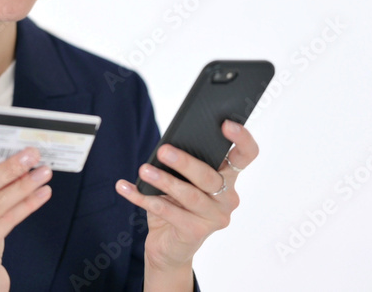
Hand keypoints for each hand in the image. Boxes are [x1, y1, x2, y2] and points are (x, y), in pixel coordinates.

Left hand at [115, 120, 258, 274]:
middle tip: (163, 150)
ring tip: (143, 170)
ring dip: (164, 181)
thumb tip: (167, 146)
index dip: (242, 139)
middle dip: (185, 162)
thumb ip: (184, 163)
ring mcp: (215, 218)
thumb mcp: (182, 180)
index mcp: (228, 178)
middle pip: (210, 176)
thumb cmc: (177, 205)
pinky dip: (143, 199)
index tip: (226, 124)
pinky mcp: (196, 233)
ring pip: (189, 195)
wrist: (170, 247)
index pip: (246, 155)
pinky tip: (125, 188)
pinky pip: (168, 213)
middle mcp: (228, 198)